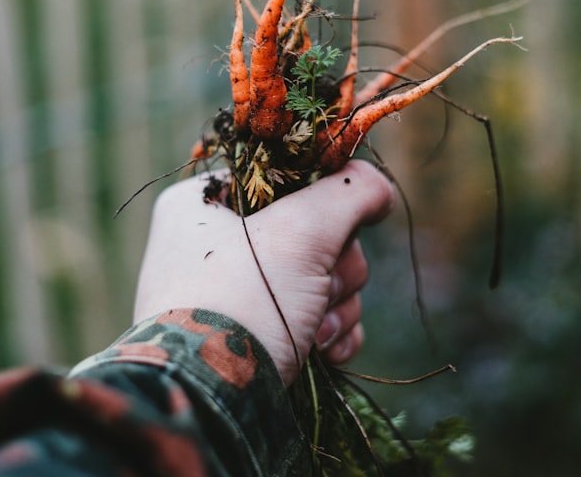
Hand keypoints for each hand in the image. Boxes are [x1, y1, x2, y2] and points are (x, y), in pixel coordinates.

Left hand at [133, 160, 394, 383]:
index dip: (321, 199)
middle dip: (334, 266)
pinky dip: (330, 333)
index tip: (332, 222)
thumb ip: (350, 192)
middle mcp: (213, 244)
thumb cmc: (244, 299)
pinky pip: (315, 318)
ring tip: (317, 330)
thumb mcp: (303, 229)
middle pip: (312, 230)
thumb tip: (378, 190)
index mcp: (202, 203)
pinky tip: (326, 352)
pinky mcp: (256, 338)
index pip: (284, 177)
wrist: (214, 403)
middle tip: (320, 286)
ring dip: (336, 303)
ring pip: (321, 276)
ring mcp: (234, 294)